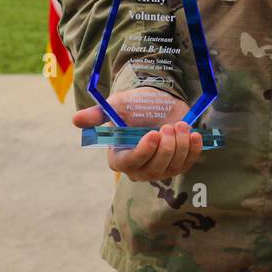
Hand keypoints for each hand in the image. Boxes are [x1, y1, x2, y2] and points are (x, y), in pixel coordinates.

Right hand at [72, 86, 204, 182]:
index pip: (130, 163)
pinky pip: (187, 163)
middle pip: (154, 169)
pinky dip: (193, 149)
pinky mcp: (177, 164)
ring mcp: (159, 169)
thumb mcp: (116, 105)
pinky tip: (195, 134)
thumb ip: (98, 114)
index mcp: (119, 157)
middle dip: (166, 147)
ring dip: (180, 145)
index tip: (153, 134)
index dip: (143, 151)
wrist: (158, 101)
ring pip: (172, 167)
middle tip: (167, 126)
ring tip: (180, 125)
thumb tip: (76, 120)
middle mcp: (139, 169)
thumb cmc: (135, 105)